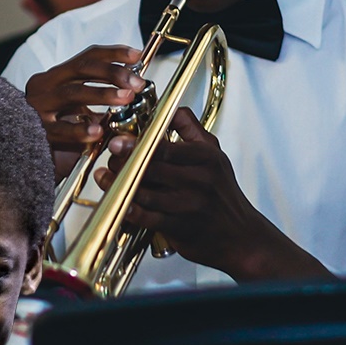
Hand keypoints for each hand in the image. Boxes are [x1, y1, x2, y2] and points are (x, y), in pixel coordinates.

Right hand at [23, 44, 145, 176]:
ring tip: (125, 98)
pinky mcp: (37, 131)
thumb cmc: (54, 127)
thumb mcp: (76, 106)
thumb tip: (130, 86)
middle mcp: (45, 86)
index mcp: (55, 77)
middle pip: (81, 69)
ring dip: (102, 93)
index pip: (86, 57)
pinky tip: (97, 132)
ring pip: (72, 92)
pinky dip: (80, 129)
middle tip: (136, 82)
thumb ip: (97, 95)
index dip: (113, 53)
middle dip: (113, 72)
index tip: (136, 55)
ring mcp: (39, 107)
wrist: (21, 152)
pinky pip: (61, 129)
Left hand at [99, 107, 329, 281]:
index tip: (118, 140)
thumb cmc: (223, 195)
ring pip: (144, 191)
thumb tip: (171, 108)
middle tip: (109, 158)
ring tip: (104, 177)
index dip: (137, 143)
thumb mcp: (216, 156)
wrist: (241, 236)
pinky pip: (146, 218)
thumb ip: (192, 130)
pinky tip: (116, 202)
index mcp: (205, 158)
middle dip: (123, 162)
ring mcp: (188, 205)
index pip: (166, 146)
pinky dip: (127, 210)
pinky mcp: (179, 227)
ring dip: (118, 184)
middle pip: (151, 166)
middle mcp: (198, 180)